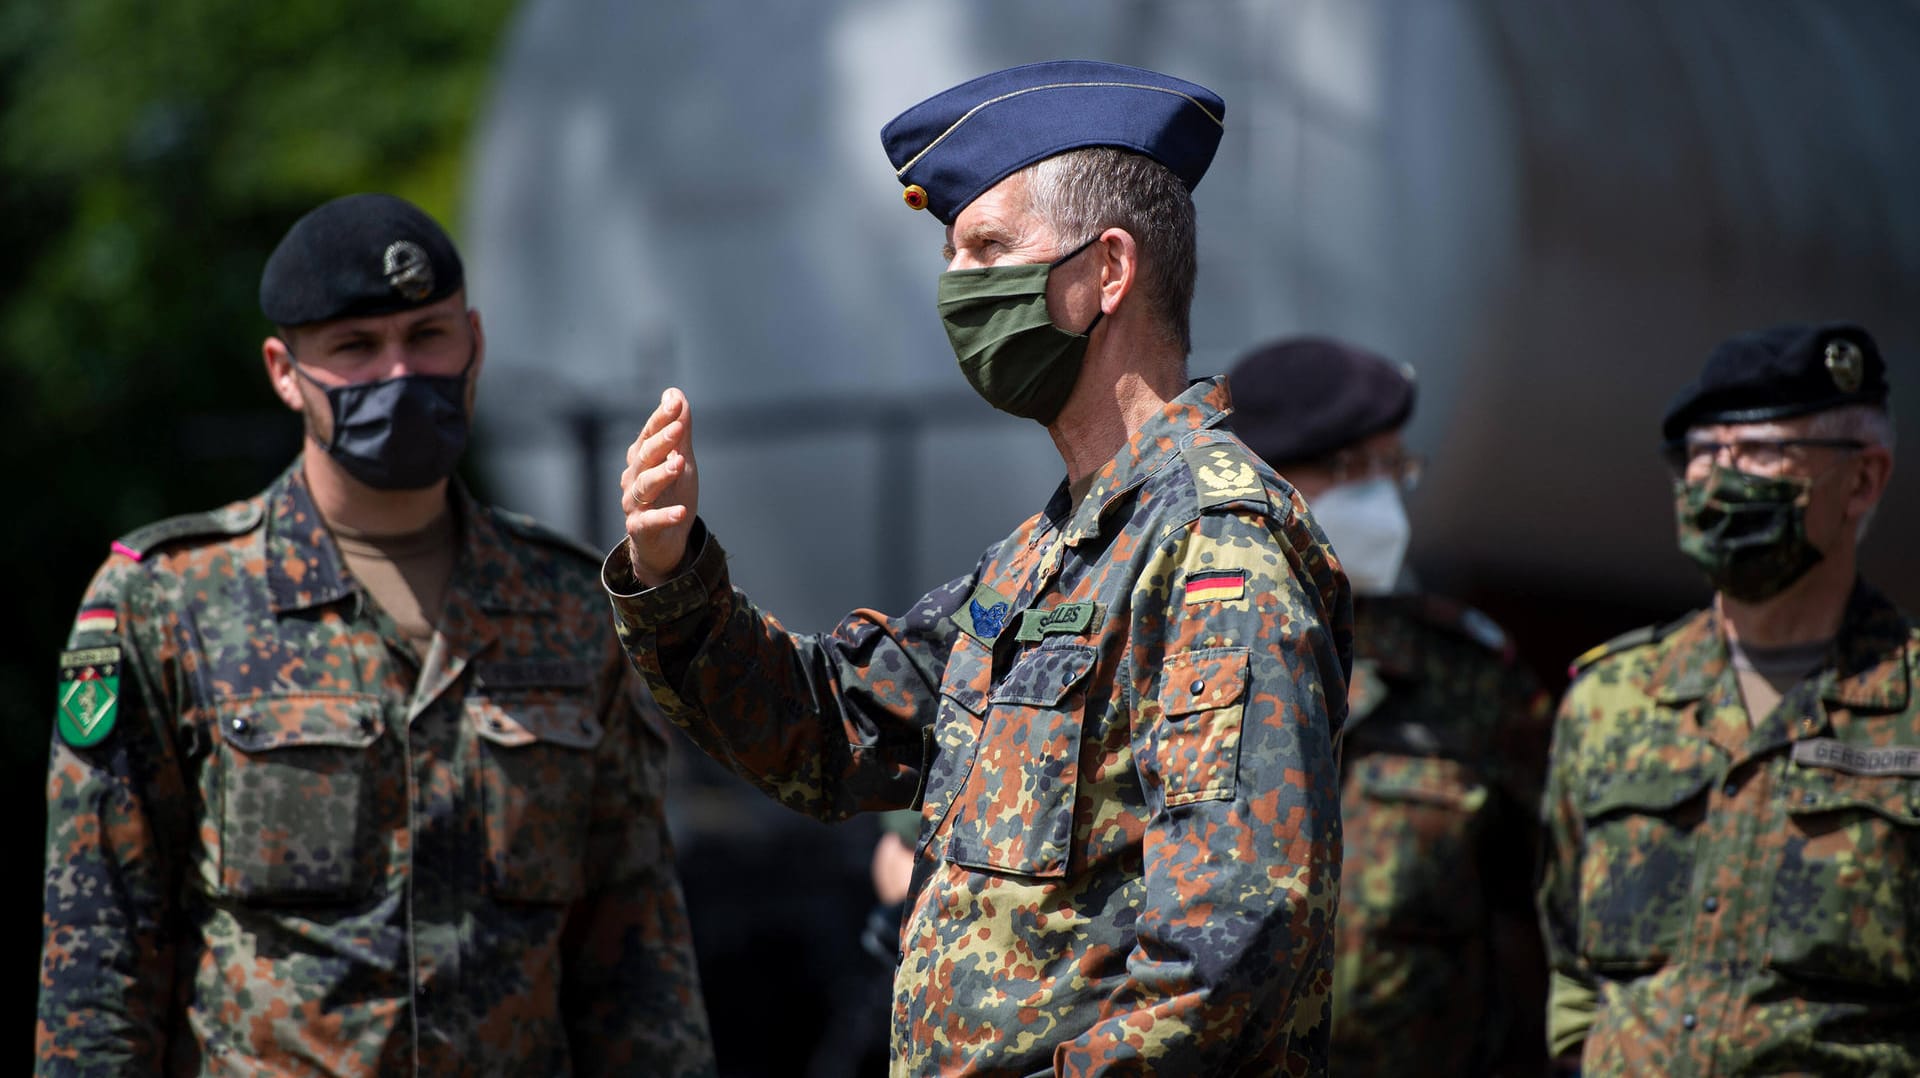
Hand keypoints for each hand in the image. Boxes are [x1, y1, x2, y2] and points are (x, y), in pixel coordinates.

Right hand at [620, 388, 698, 585]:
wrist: (666, 541)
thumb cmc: (671, 495)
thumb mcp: (682, 461)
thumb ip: (680, 431)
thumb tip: (674, 393)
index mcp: (642, 459)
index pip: (649, 434)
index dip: (661, 418)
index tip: (675, 402)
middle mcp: (633, 478)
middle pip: (644, 457)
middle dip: (661, 441)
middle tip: (678, 428)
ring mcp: (634, 504)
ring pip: (644, 486)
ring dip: (661, 474)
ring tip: (679, 464)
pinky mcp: (640, 528)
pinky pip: (650, 521)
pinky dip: (665, 516)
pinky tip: (680, 511)